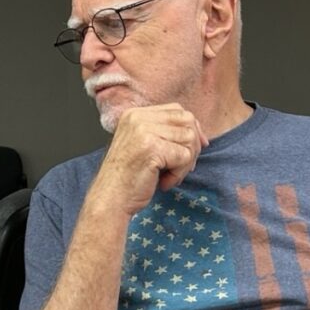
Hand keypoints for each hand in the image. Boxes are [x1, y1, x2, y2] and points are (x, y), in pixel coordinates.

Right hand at [91, 104, 207, 215]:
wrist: (110, 199)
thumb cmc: (128, 178)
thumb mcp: (143, 145)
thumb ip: (163, 133)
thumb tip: (199, 133)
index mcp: (134, 114)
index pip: (176, 109)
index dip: (191, 128)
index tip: (193, 149)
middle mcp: (138, 118)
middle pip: (186, 120)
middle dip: (192, 146)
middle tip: (181, 167)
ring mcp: (143, 131)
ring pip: (189, 139)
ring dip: (185, 163)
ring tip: (168, 176)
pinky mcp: (151, 148)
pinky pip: (184, 156)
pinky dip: (179, 174)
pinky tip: (164, 183)